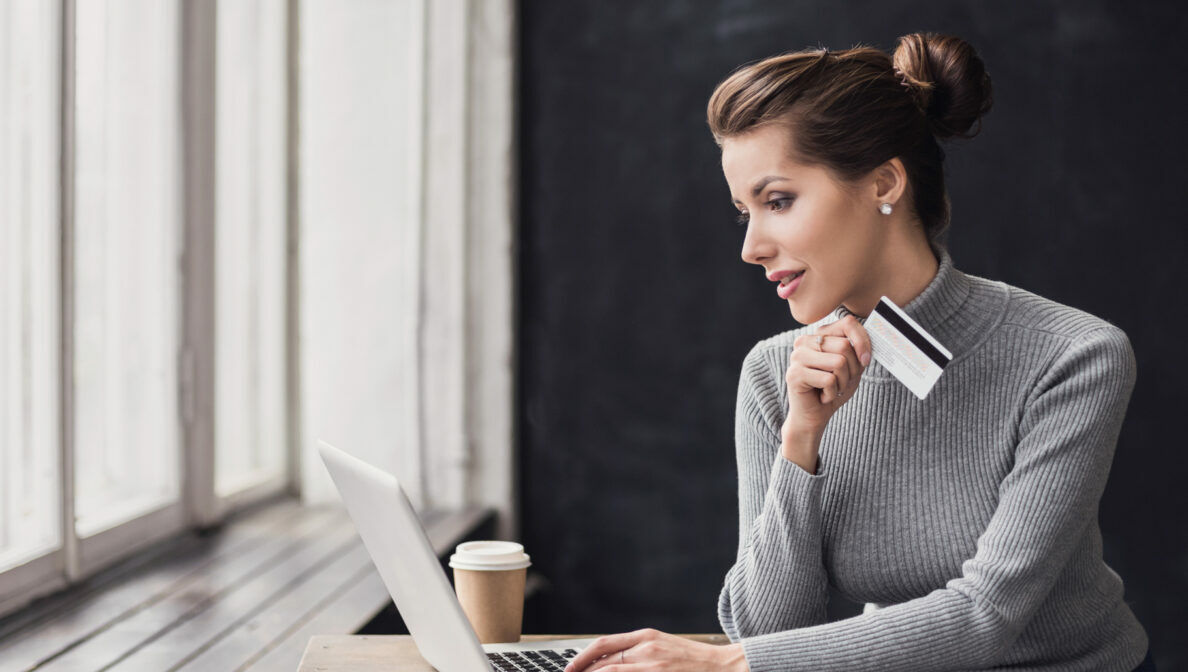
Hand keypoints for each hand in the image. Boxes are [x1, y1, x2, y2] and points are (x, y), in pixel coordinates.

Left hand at [564, 628, 747, 671]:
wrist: (722, 666)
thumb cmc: (692, 660)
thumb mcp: (663, 645)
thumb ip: (638, 650)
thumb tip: (609, 661)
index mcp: (645, 636)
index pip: (603, 644)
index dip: (582, 657)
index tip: (570, 668)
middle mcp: (646, 649)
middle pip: (603, 661)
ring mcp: (652, 666)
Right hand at [781, 315, 871, 452]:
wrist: (813, 417)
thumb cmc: (832, 390)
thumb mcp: (852, 367)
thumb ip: (858, 350)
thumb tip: (874, 336)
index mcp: (818, 335)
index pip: (847, 323)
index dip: (863, 341)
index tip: (865, 361)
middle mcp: (804, 341)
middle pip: (844, 346)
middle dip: (851, 370)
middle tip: (840, 382)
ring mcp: (797, 357)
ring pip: (838, 362)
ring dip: (842, 382)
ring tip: (831, 389)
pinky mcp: (794, 374)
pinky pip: (829, 380)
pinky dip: (832, 393)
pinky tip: (822, 396)